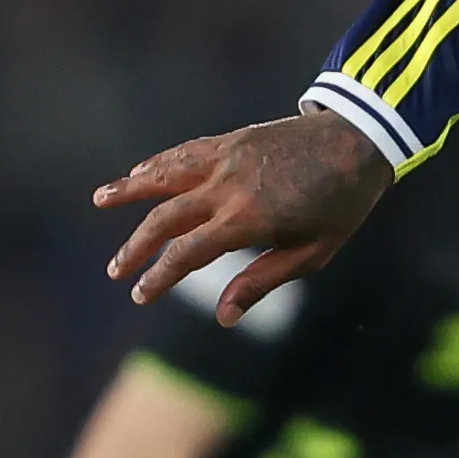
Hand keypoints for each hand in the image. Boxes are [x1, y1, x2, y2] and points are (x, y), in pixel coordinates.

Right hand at [96, 111, 390, 322]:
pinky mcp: (230, 140)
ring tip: (100, 200)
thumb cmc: (341, 205)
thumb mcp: (311, 254)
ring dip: (129, 189)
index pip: (186, 254)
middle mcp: (227, 188)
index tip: (139, 294)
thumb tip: (224, 317)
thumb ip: (263, 281)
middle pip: (164, 219)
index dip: (158, 277)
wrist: (357, 142)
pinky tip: (140, 171)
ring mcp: (225, 159)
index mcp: (246, 220)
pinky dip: (157, 163)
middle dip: (136, 247)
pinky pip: (183, 153)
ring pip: (164, 176)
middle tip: (116, 270)